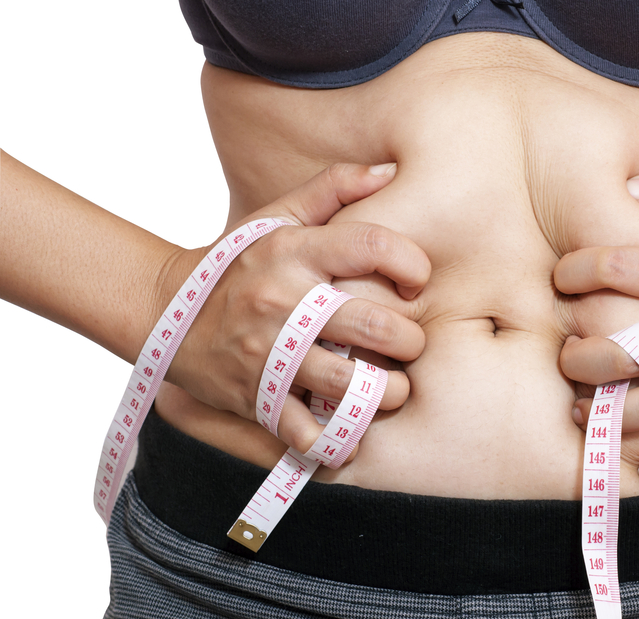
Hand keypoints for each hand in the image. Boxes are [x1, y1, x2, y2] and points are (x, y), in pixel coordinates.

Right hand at [162, 162, 430, 454]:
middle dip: (410, 340)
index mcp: (294, 251)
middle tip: (409, 344)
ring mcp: (268, 353)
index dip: (412, 264)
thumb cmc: (238, 262)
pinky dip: (336, 438)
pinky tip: (350, 429)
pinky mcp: (255, 396)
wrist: (167, 314)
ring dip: (387, 393)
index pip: (373, 246)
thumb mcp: (277, 217)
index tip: (417, 281)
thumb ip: (333, 188)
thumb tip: (391, 171)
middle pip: (376, 325)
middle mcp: (283, 301)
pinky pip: (308, 429)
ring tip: (392, 388)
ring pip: (352, 383)